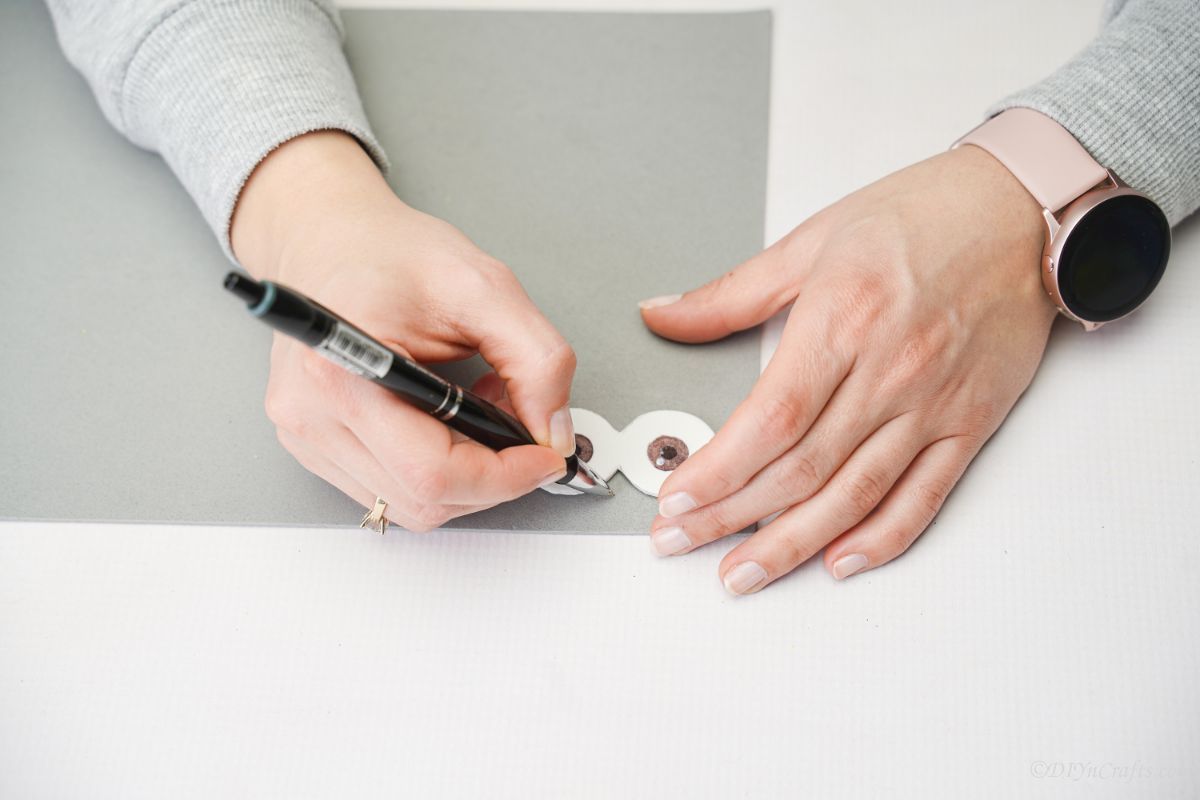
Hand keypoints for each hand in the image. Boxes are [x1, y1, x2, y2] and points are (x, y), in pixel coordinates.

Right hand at [231, 132, 575, 530]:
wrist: (329, 237)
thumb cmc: (390, 253)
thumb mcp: (485, 287)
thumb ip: (536, 360)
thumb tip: (555, 432)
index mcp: (343, 372)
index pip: (433, 472)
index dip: (505, 477)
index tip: (547, 455)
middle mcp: (313, 415)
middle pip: (425, 499)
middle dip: (493, 475)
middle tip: (520, 421)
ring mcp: (307, 436)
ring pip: (411, 505)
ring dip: (467, 474)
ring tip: (480, 408)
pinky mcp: (313, 447)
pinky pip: (391, 489)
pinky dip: (438, 469)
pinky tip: (448, 419)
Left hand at [639, 145, 1056, 592]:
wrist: (1023, 210)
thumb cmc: (923, 216)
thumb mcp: (812, 239)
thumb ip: (731, 293)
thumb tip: (663, 313)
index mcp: (843, 319)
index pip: (769, 421)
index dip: (718, 472)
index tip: (676, 500)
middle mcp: (889, 370)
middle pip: (799, 468)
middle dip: (729, 516)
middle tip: (680, 542)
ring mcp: (932, 404)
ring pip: (853, 495)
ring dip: (791, 544)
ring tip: (744, 573)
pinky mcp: (970, 424)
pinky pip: (923, 496)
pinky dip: (881, 537)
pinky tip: (838, 561)